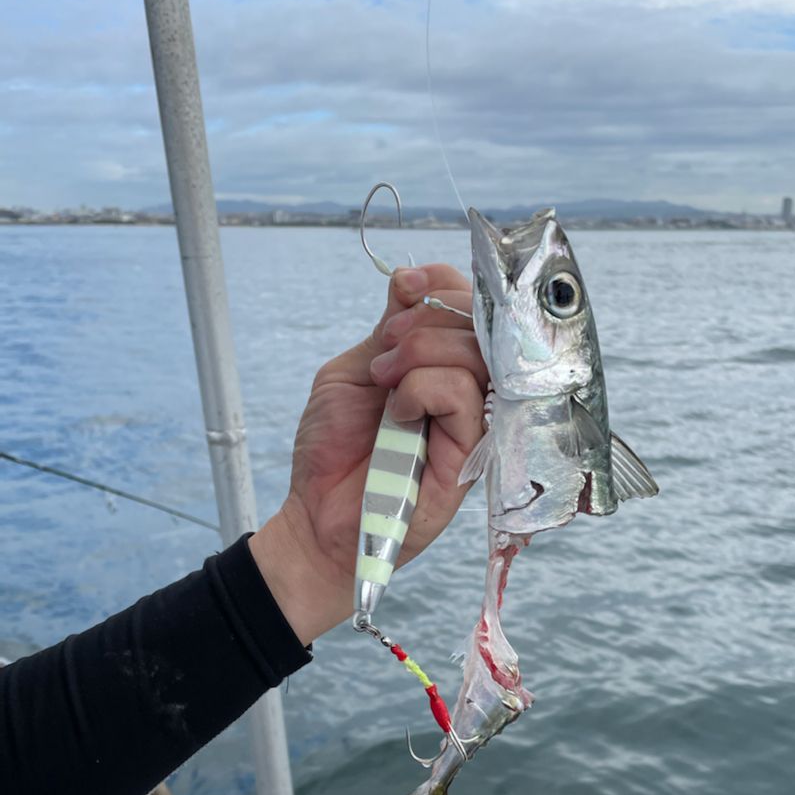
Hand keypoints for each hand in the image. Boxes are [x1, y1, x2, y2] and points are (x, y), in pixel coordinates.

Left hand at [250, 264, 486, 643]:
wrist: (317, 515)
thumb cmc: (334, 450)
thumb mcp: (354, 371)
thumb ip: (388, 330)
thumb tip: (412, 280)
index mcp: (440, 365)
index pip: (467, 306)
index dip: (441, 284)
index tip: (404, 287)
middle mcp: (464, 390)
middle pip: (476, 322)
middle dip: (424, 319)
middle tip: (383, 350)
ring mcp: (471, 422)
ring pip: (472, 354)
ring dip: (418, 354)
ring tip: (384, 384)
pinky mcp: (469, 454)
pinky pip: (463, 396)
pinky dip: (422, 390)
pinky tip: (398, 413)